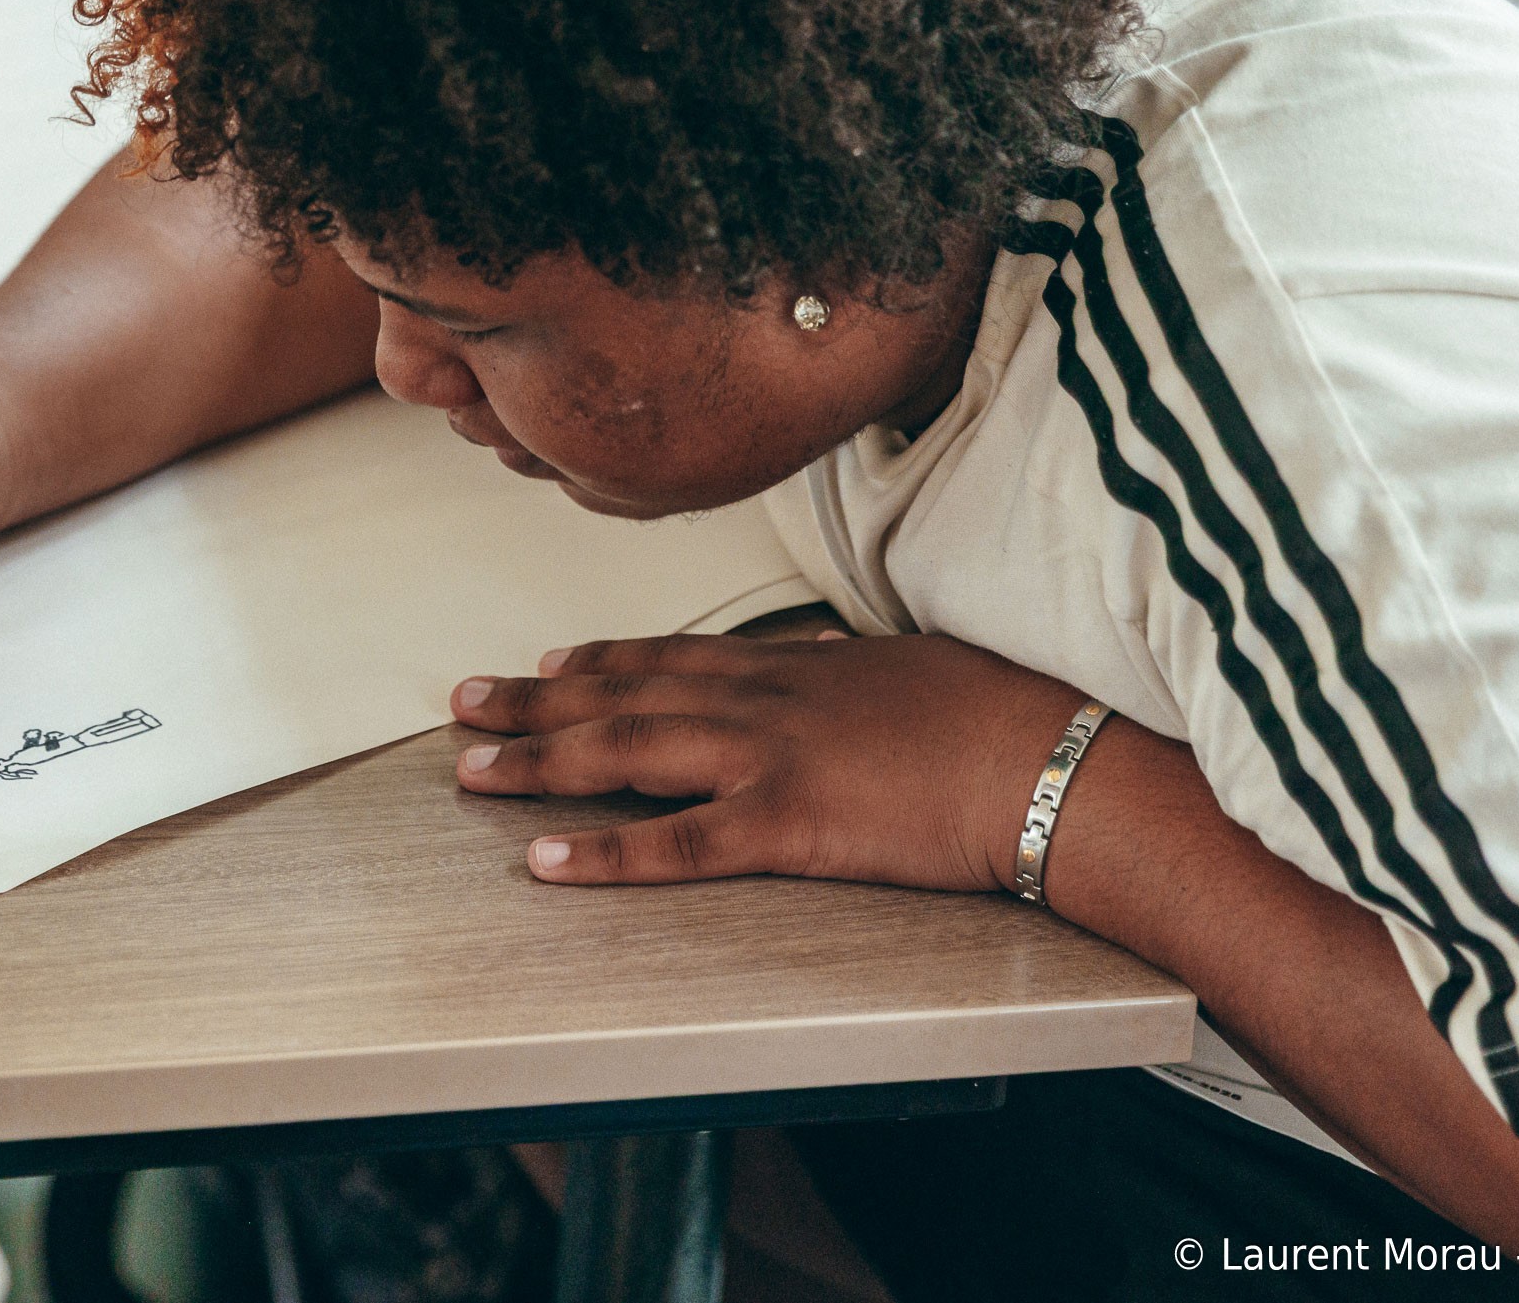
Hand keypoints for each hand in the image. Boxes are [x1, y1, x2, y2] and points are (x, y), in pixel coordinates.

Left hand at [449, 630, 1091, 889]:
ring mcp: (770, 756)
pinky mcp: (789, 822)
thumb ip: (856, 679)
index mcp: (799, 666)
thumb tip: (838, 676)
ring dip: (539, 760)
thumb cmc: (1005, 717)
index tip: (547, 661)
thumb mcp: (915, 675)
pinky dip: (605, 853)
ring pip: (626, 751)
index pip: (675, 657)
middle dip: (535, 701)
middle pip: (624, 694)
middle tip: (464, 702)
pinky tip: (547, 860)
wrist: (1053, 757)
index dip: (602, 660)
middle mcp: (766, 699)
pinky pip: (677, 843)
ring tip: (470, 770)